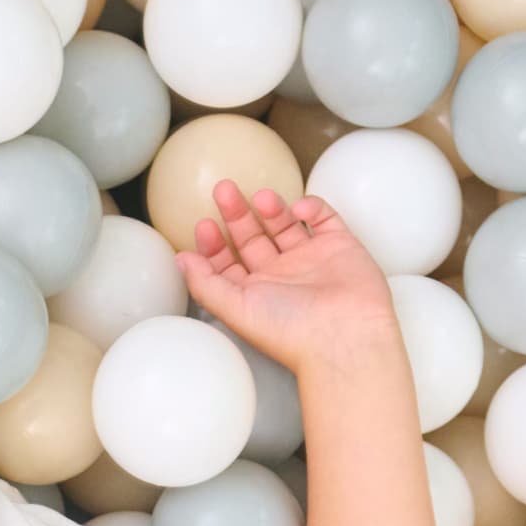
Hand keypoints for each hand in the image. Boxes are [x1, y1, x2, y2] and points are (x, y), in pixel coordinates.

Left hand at [179, 181, 400, 376]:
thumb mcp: (235, 308)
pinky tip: (299, 208)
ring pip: (286, 224)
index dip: (215, 244)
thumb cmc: (289, 331)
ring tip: (261, 197)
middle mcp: (283, 276)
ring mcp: (312, 260)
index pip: (230, 262)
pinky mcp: (340, 246)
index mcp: (257, 293)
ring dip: (271, 207)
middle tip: (224, 190)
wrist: (344, 336)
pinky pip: (324, 218)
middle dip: (237, 214)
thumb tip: (181, 260)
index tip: (204, 224)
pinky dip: (311, 207)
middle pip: (254, 238)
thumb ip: (205, 283)